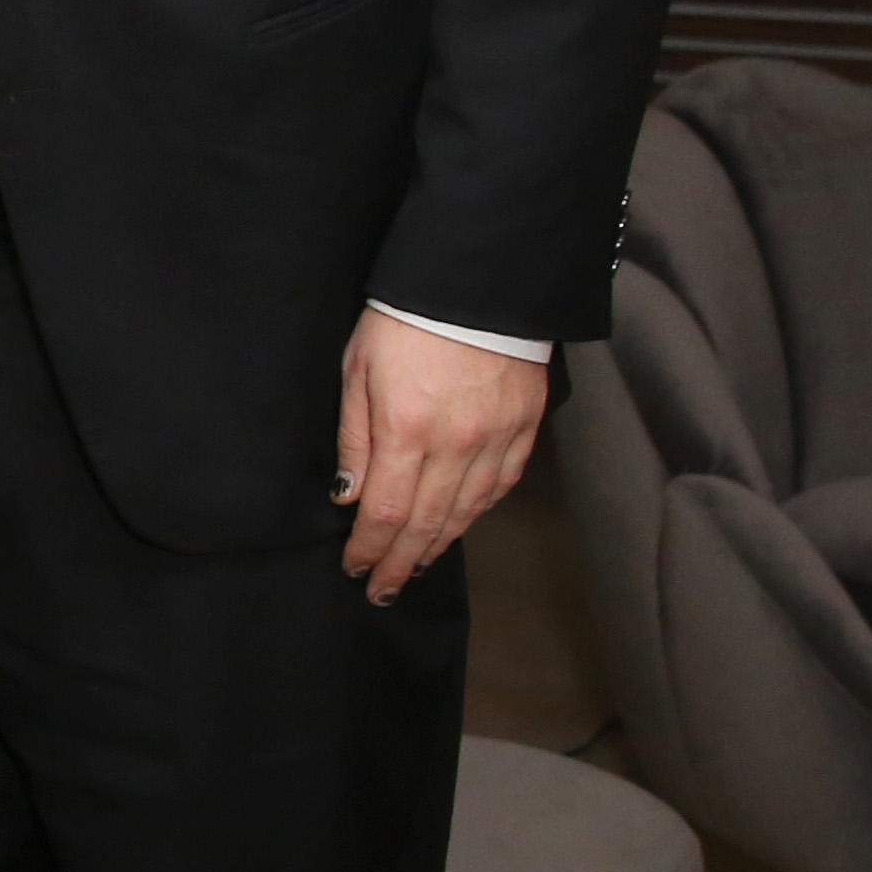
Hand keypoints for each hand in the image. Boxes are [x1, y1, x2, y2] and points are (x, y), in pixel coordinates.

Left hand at [336, 313, 546, 603]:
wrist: (477, 281)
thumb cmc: (404, 319)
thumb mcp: (357, 370)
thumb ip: (354, 438)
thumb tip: (347, 497)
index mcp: (407, 430)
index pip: (386, 512)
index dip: (370, 549)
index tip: (355, 568)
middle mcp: (456, 444)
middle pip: (426, 524)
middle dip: (400, 563)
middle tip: (382, 591)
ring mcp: (495, 439)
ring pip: (465, 512)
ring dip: (437, 546)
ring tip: (415, 568)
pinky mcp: (524, 428)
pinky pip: (499, 487)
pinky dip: (475, 514)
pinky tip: (457, 527)